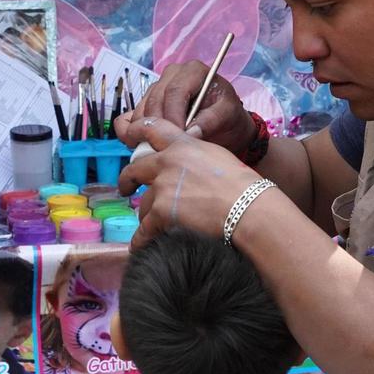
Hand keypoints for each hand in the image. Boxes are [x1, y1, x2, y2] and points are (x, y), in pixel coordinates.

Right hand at [115, 60, 252, 153]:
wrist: (224, 125)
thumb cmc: (227, 116)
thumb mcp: (227, 116)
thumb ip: (210, 121)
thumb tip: (190, 133)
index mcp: (193, 71)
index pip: (175, 91)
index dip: (173, 115)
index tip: (177, 135)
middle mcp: (172, 75)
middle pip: (155, 99)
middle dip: (158, 126)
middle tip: (165, 147)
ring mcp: (156, 88)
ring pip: (140, 110)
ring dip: (144, 132)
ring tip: (157, 150)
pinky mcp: (145, 104)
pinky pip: (128, 117)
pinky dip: (129, 132)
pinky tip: (139, 145)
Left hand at [118, 117, 264, 249]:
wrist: (247, 206)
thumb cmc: (243, 185)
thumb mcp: (217, 156)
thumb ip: (195, 155)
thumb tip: (186, 165)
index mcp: (183, 145)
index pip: (152, 128)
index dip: (136, 131)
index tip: (128, 136)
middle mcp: (168, 162)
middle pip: (135, 169)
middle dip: (127, 180)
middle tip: (125, 188)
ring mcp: (162, 186)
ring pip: (143, 204)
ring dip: (146, 215)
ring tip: (151, 226)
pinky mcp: (161, 211)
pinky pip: (144, 229)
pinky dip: (142, 239)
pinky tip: (140, 246)